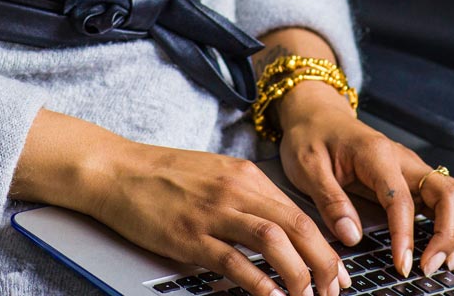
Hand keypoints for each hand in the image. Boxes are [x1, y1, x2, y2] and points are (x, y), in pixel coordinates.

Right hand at [89, 138, 343, 295]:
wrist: (116, 170)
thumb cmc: (162, 176)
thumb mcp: (214, 175)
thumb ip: (247, 197)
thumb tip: (280, 228)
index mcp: (246, 175)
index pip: (300, 213)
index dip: (325, 246)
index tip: (337, 271)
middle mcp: (236, 190)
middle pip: (298, 227)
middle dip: (324, 263)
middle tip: (334, 290)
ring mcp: (213, 213)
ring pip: (274, 242)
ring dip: (299, 275)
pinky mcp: (190, 235)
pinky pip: (235, 261)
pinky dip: (260, 283)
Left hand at [277, 81, 453, 280]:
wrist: (317, 115)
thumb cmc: (311, 137)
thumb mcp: (307, 167)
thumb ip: (330, 201)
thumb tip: (352, 236)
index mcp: (376, 154)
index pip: (401, 200)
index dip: (405, 236)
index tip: (402, 265)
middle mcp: (403, 159)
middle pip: (448, 193)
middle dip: (448, 234)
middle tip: (431, 267)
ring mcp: (412, 168)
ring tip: (447, 262)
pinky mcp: (413, 178)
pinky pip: (447, 198)